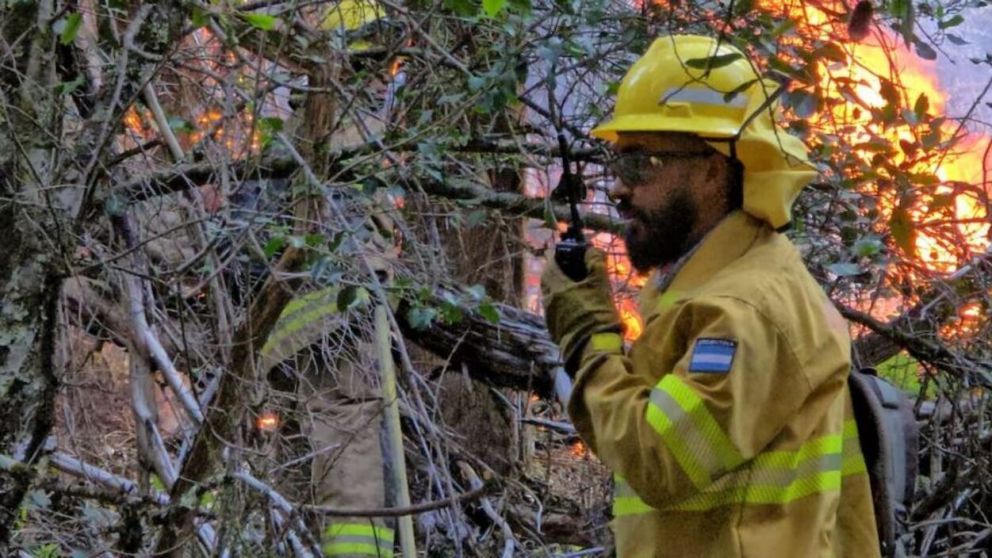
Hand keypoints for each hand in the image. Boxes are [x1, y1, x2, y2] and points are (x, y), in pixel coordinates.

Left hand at [542, 248, 621, 373]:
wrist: (592, 349)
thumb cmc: (596, 314)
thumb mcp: (600, 285)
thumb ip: (595, 263)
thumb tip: (591, 250)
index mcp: (556, 287)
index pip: (550, 263)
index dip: (559, 254)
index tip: (570, 251)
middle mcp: (548, 300)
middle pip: (549, 279)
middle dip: (560, 271)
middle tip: (575, 268)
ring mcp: (550, 316)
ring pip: (552, 295)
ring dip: (562, 288)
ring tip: (580, 287)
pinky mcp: (555, 329)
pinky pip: (556, 309)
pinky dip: (564, 302)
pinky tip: (579, 305)